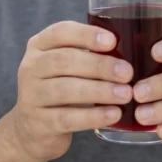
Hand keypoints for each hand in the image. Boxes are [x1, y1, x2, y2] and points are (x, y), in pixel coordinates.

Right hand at [8, 21, 134, 161]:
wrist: (33, 129)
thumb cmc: (61, 88)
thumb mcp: (67, 66)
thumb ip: (89, 54)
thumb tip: (131, 49)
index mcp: (39, 45)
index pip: (60, 32)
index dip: (87, 35)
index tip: (113, 42)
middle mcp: (30, 67)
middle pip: (64, 61)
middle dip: (99, 66)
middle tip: (127, 73)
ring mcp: (31, 96)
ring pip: (65, 89)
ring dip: (99, 90)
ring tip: (126, 94)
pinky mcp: (39, 123)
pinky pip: (68, 118)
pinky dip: (93, 116)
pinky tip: (114, 114)